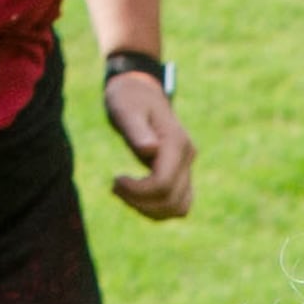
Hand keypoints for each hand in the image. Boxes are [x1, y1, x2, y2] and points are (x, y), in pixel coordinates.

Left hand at [105, 70, 194, 221]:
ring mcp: (188, 166)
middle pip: (171, 200)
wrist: (140, 93)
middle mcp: (188, 156)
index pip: (163, 184)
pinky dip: (157, 209)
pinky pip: (177, 204)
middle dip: (139, 202)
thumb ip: (137, 130)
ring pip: (179, 207)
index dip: (138, 192)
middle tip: (115, 185)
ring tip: (124, 192)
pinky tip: (135, 195)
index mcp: (176, 142)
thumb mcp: (126, 110)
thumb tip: (150, 150)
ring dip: (149, 210)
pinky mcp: (182, 174)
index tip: (115, 180)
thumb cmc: (128, 100)